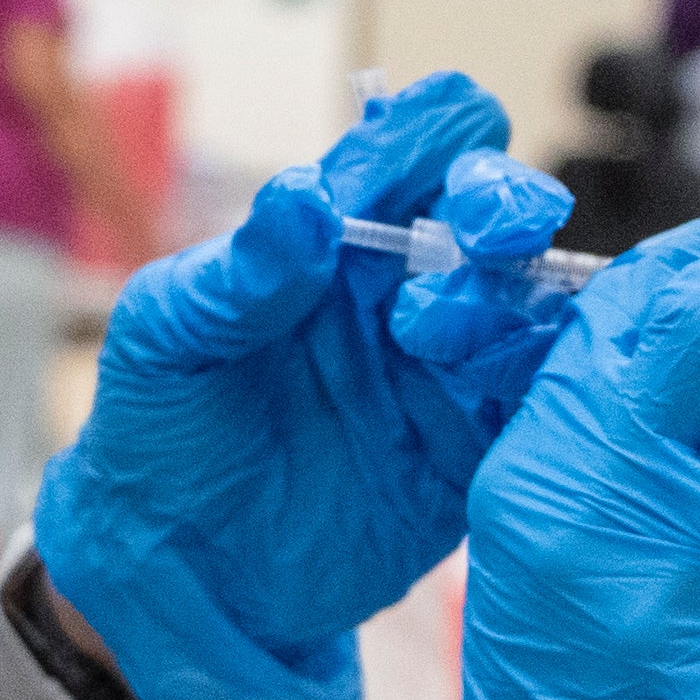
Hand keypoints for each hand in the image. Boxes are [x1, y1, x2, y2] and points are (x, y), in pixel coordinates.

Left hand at [29, 73, 573, 699]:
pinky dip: (540, 387)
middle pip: (498, 211)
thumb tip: (304, 199)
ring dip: (508, 299)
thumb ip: (239, 274)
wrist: (171, 564)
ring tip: (433, 334)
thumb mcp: (167, 337)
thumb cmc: (158, 424)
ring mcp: (446, 369)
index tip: (440, 158)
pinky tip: (499, 394)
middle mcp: (406, 286)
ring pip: (527, 303)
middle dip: (503, 204)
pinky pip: (533, 405)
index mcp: (338, 233)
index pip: (418, 143)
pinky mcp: (470, 452)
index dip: (440, 135)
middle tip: (480, 234)